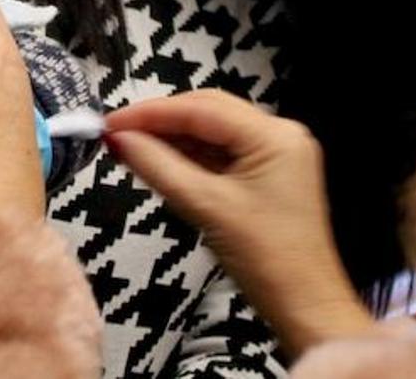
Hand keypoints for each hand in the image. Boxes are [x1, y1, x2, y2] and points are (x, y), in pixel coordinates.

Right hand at [106, 89, 372, 355]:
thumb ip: (157, 166)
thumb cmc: (265, 259)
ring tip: (128, 144)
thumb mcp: (206, 207)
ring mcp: (275, 154)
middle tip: (115, 132)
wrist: (306, 308)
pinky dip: (188, 156)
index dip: (150, 112)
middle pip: (207, 112)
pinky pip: (220, 154)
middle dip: (159, 121)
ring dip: (171, 138)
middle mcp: (279, 134)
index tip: (109, 122)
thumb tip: (117, 138)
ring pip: (212, 132)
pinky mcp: (267, 174)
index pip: (201, 108)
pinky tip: (157, 159)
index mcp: (273, 135)